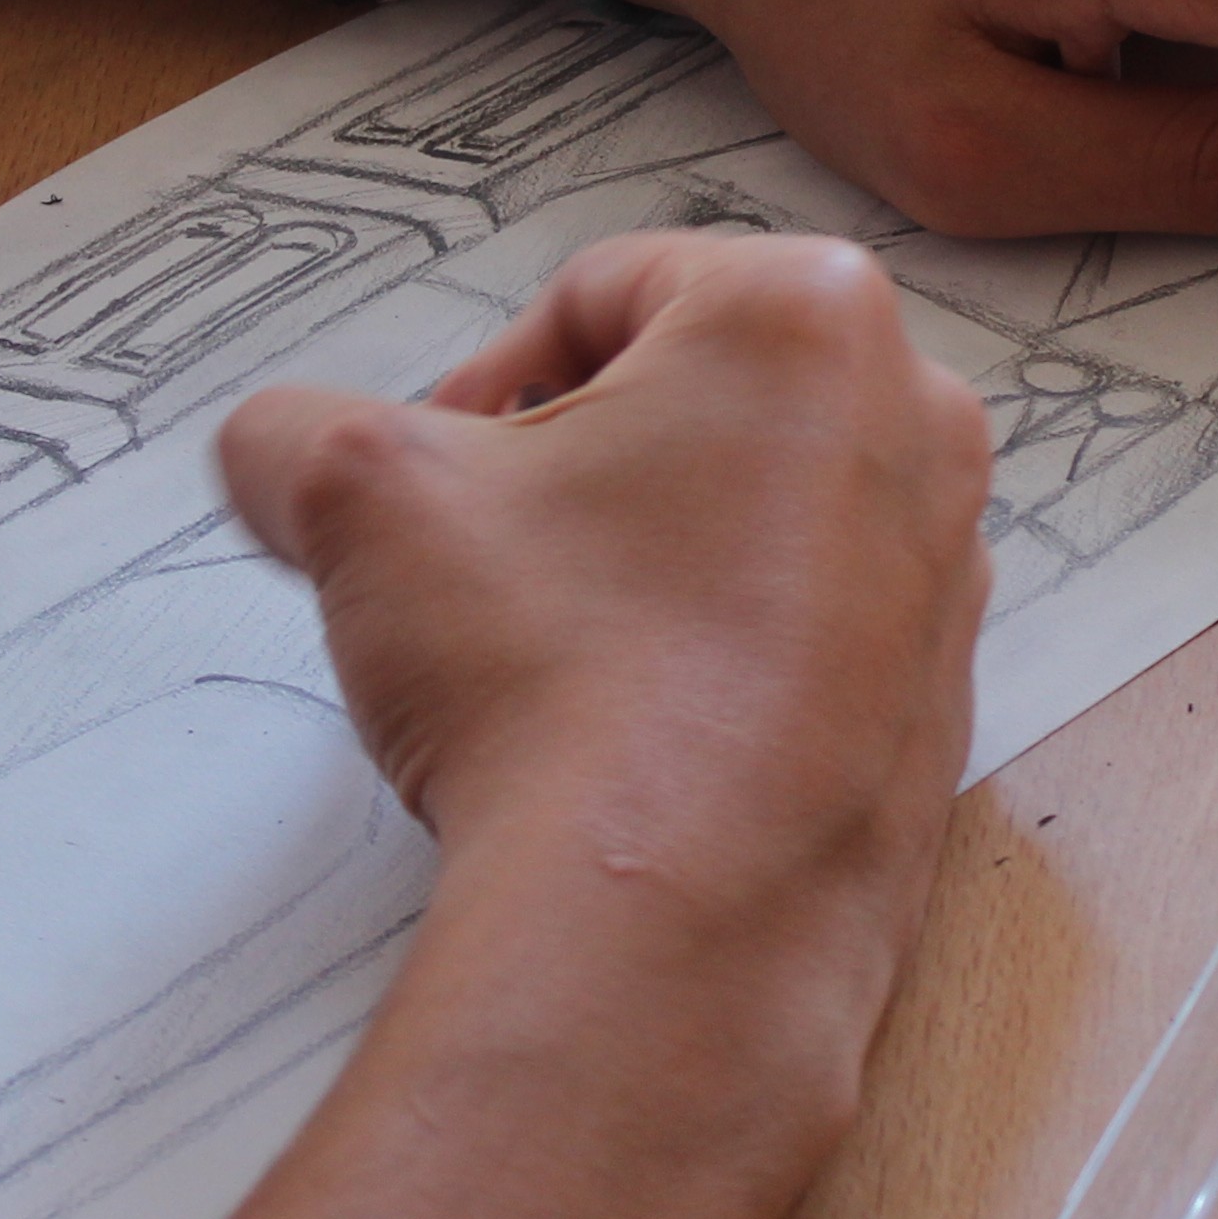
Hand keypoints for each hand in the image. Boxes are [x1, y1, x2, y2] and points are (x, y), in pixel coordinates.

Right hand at [215, 230, 990, 980]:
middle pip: (691, 399)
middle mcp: (914, 422)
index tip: (437, 474)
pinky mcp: (940, 702)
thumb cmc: (556, 678)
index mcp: (808, 315)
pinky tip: (627, 735)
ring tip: (550, 659)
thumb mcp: (360, 494)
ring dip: (639, 565)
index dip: (484, 378)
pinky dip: (712, 662)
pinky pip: (802, 637)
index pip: (601, 291)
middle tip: (486, 562)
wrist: (668, 928)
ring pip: (748, 518)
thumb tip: (272, 449)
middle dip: (572, 469)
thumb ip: (296, 429)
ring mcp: (945, 570)